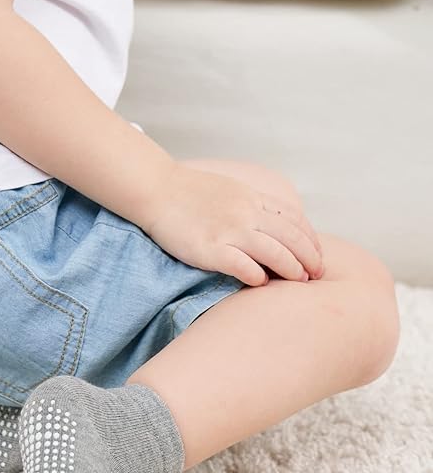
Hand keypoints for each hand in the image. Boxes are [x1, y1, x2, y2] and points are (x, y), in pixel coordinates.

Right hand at [141, 162, 323, 286]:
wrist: (156, 189)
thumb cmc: (188, 192)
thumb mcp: (230, 189)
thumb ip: (252, 204)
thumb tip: (271, 223)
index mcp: (252, 199)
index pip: (294, 219)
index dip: (311, 239)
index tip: (317, 255)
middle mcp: (246, 213)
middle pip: (291, 237)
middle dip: (309, 258)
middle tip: (316, 275)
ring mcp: (229, 230)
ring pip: (274, 252)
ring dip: (292, 269)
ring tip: (299, 281)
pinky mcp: (209, 248)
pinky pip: (242, 265)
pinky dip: (257, 276)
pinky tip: (261, 283)